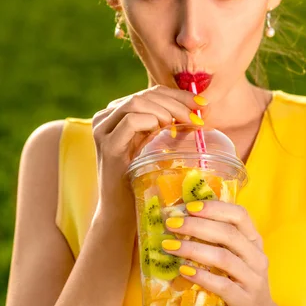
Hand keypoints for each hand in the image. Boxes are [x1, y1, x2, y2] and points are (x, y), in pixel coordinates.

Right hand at [91, 85, 205, 215]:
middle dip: (177, 102)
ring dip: (166, 111)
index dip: (178, 94)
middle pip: (145, 95)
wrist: (122, 213)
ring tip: (182, 126)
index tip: (202, 105)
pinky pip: (130, 121)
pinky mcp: (107, 146)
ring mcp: (102, 130)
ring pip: (137, 102)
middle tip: (197, 118)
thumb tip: (199, 109)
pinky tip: (164, 132)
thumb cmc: (142, 180)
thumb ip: (165, 126)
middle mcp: (105, 118)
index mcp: (117, 114)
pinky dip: (151, 121)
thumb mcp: (154, 146)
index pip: (151, 93)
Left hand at [162, 200, 280, 305]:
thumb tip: (181, 221)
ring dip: (193, 249)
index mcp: (254, 241)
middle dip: (196, 226)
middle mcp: (256, 257)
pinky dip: (201, 277)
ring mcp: (253, 279)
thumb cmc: (241, 282)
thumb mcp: (236, 257)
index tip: (189, 207)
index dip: (214, 208)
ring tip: (170, 246)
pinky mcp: (245, 301)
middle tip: (171, 224)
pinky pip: (222, 285)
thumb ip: (218, 240)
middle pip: (228, 234)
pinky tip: (183, 271)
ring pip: (223, 258)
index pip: (239, 215)